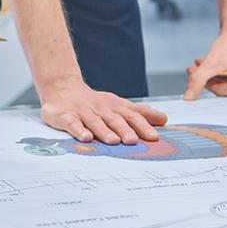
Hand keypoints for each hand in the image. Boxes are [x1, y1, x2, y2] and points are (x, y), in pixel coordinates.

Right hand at [40, 78, 167, 144]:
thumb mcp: (117, 104)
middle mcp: (100, 109)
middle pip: (114, 119)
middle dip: (124, 129)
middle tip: (133, 140)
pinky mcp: (65, 116)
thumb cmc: (94, 102)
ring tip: (113, 140)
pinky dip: (78, 130)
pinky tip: (85, 137)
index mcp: (114, 106)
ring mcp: (82, 112)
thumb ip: (140, 112)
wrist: (62, 87)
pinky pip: (72, 123)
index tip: (153, 137)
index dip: (142, 126)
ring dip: (104, 131)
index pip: (131, 115)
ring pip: (94, 122)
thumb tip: (164, 119)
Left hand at [184, 30, 226, 99]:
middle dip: (210, 79)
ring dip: (215, 77)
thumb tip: (187, 99)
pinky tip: (215, 66)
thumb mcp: (210, 64)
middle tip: (196, 67)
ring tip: (202, 64)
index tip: (193, 70)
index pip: (221, 92)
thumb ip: (197, 81)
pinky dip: (225, 76)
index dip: (205, 81)